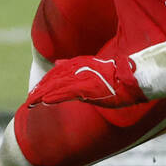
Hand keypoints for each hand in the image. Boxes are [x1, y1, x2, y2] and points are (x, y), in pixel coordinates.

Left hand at [27, 54, 144, 106]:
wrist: (137, 77)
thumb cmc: (121, 74)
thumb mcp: (95, 68)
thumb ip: (77, 65)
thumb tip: (58, 63)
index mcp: (82, 63)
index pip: (58, 72)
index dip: (46, 82)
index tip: (36, 92)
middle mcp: (80, 68)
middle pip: (54, 78)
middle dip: (40, 90)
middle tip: (29, 100)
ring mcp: (84, 77)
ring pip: (57, 86)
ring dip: (42, 95)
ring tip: (30, 103)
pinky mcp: (88, 87)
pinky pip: (67, 92)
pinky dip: (54, 97)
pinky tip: (44, 102)